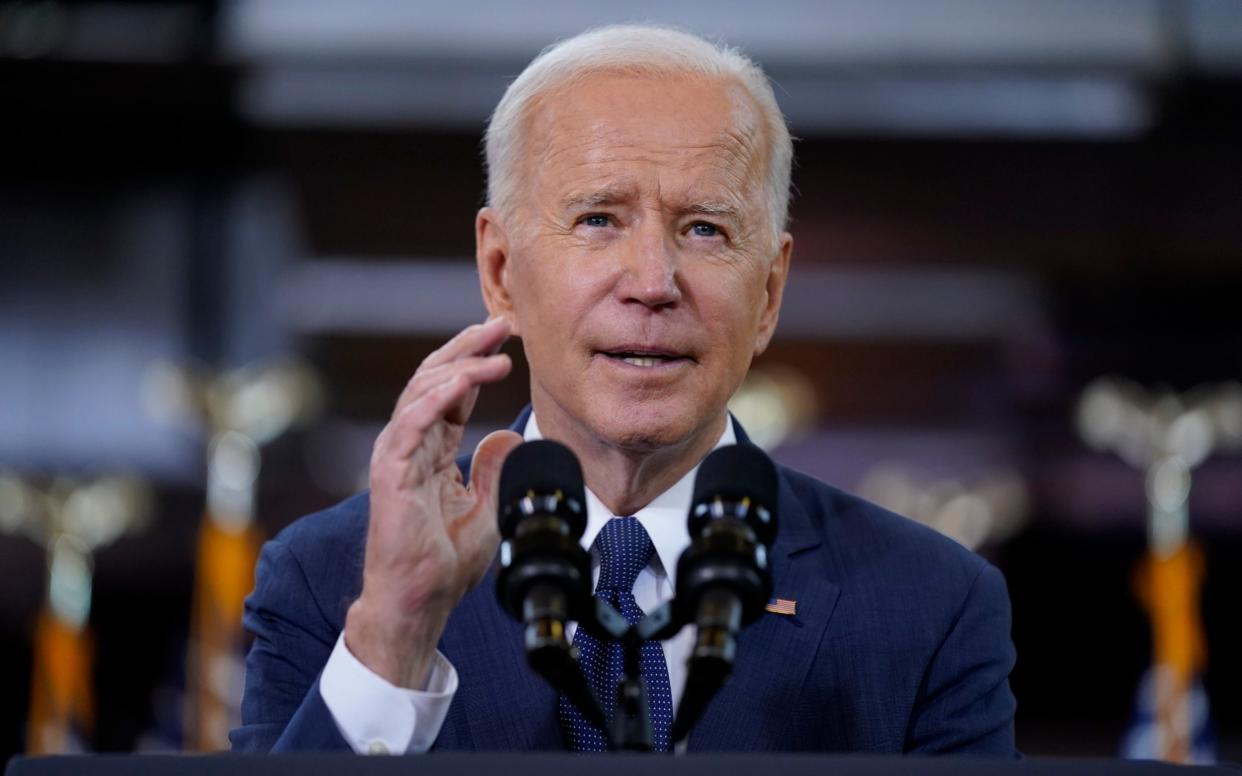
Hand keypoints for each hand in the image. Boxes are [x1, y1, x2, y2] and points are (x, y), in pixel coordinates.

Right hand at [344, 317, 523, 688]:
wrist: (420, 600)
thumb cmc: (444, 562)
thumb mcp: (486, 506)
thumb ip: (493, 468)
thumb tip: (509, 436)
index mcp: (430, 449)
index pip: (451, 391)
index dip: (477, 361)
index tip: (507, 339)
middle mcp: (411, 444)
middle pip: (435, 378)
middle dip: (468, 347)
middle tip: (502, 324)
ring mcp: (397, 456)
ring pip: (422, 391)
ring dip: (459, 364)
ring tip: (494, 349)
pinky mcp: (391, 473)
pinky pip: (411, 423)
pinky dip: (436, 398)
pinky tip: (463, 380)